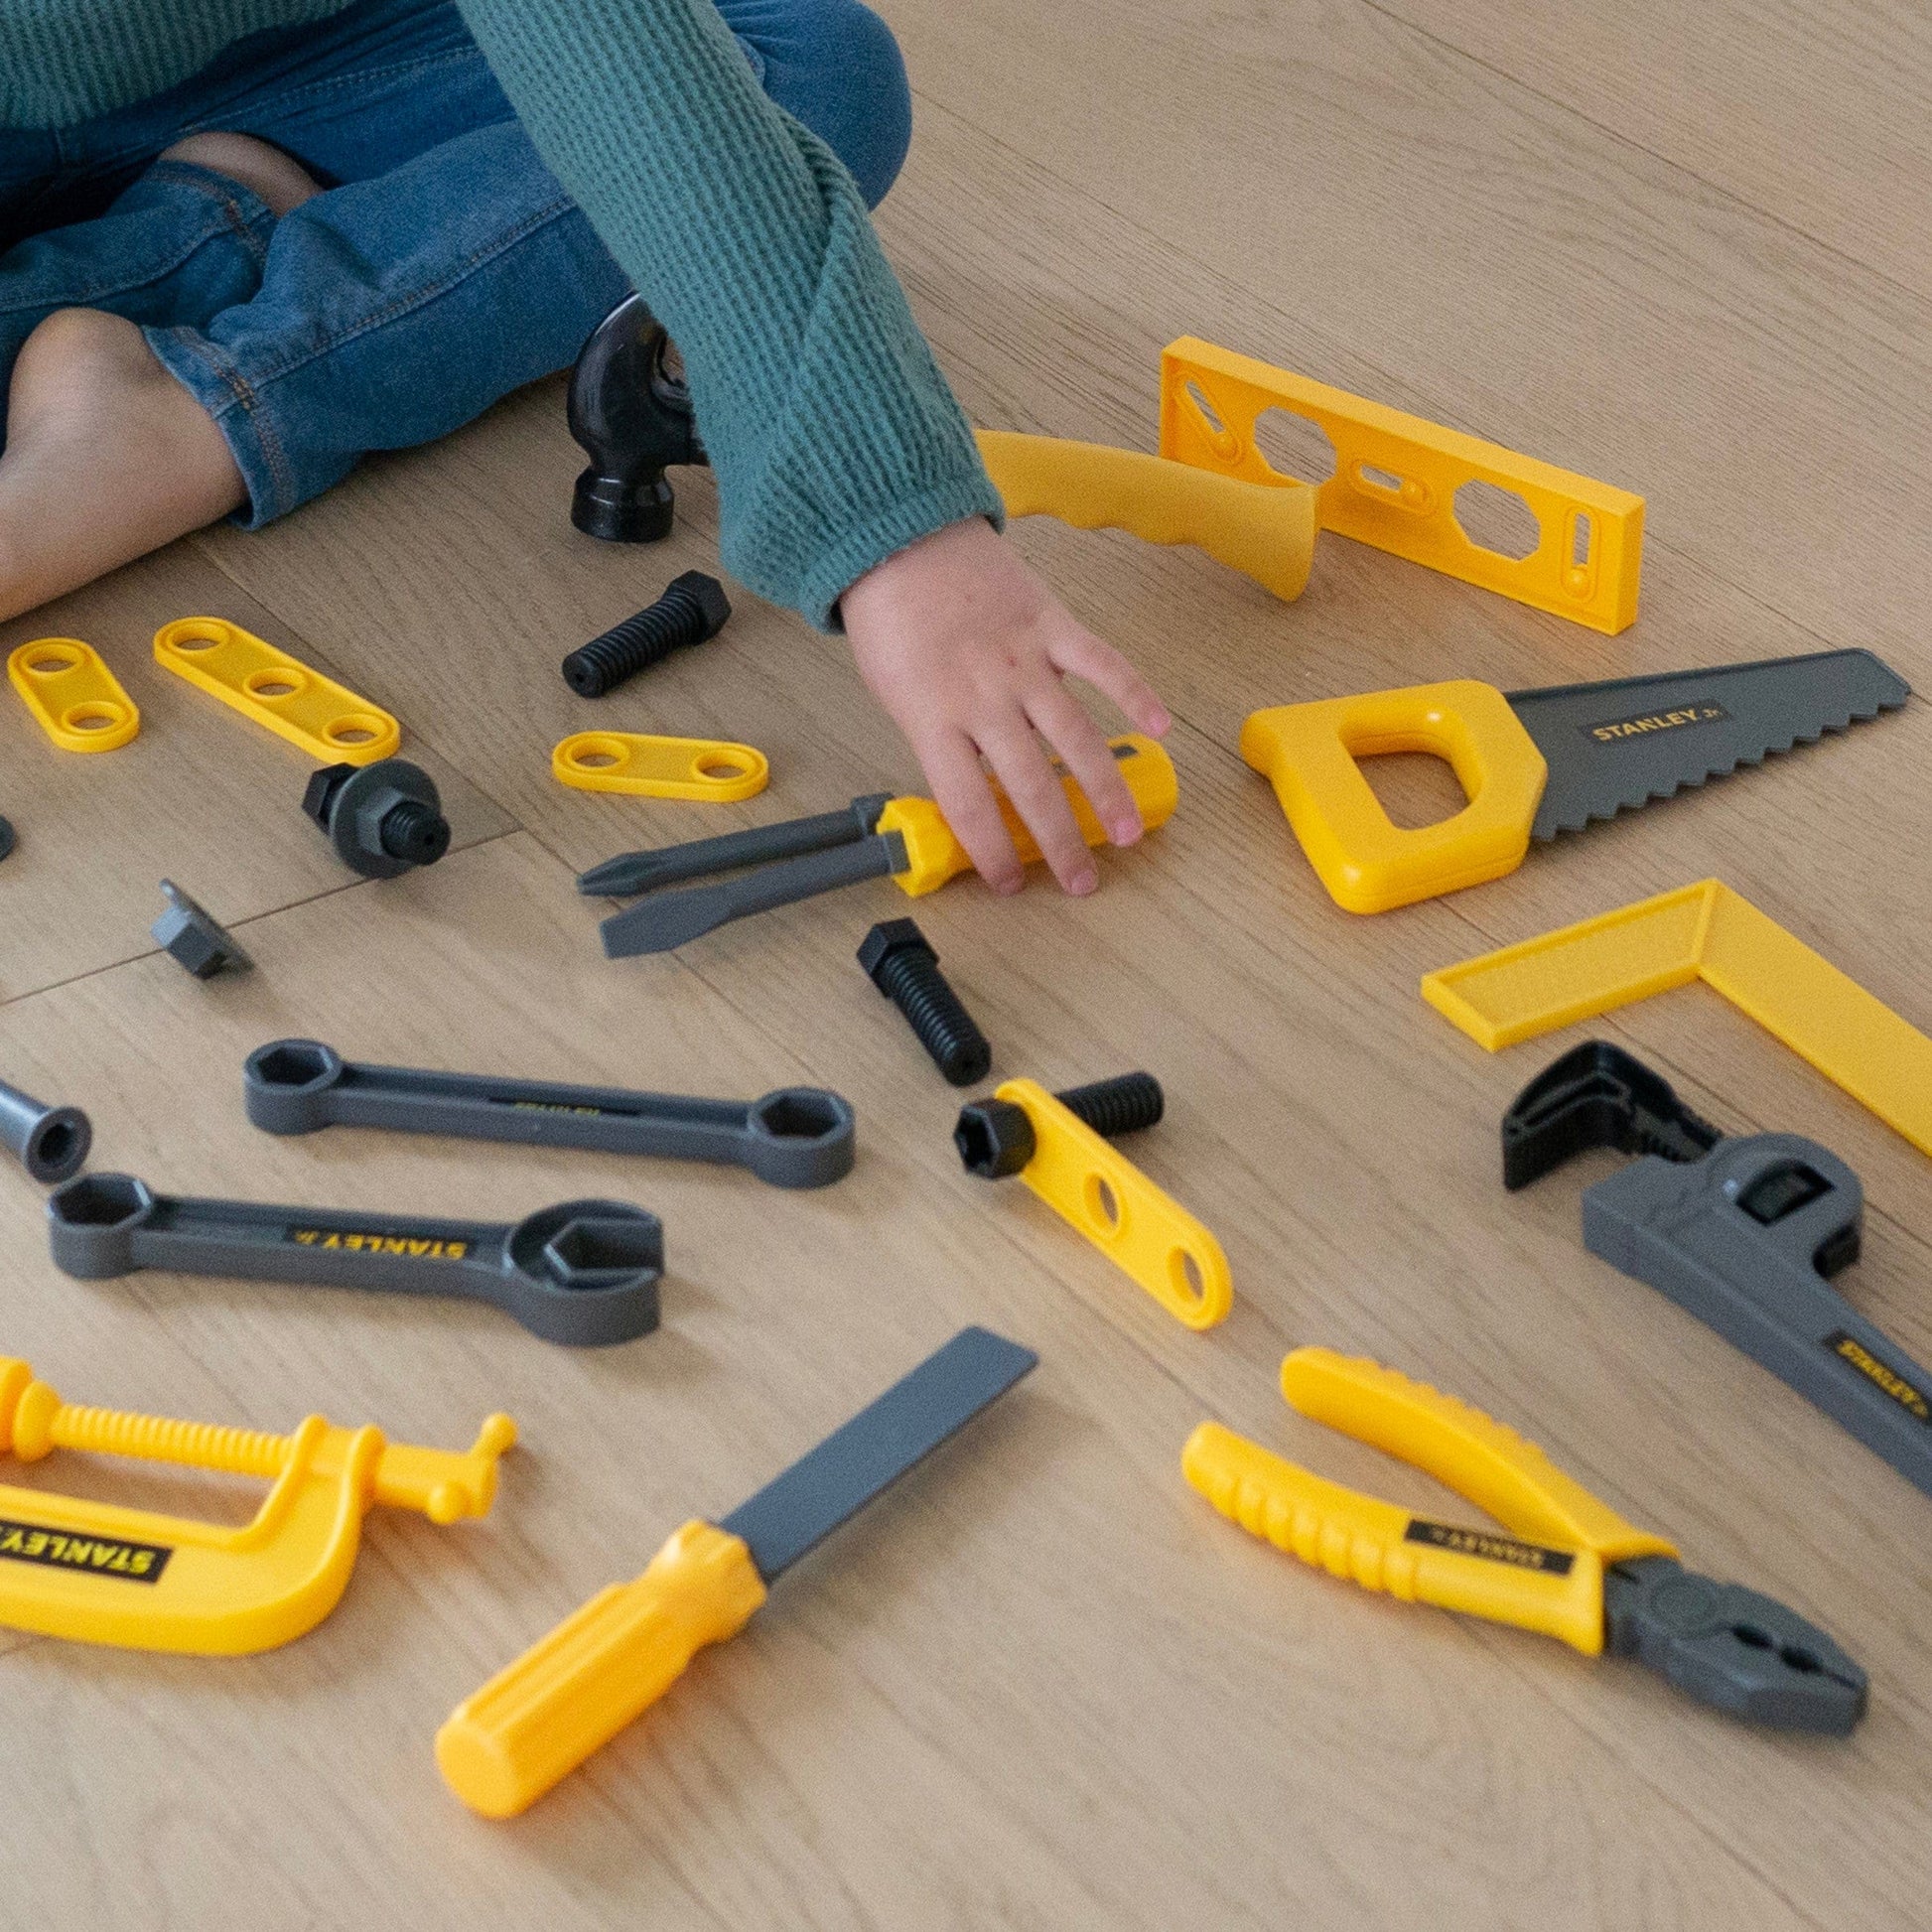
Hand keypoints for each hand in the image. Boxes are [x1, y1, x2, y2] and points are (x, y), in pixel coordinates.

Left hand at [842, 518, 1170, 894]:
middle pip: (1031, 784)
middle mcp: (982, 696)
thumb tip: (979, 790)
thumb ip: (940, 740)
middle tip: (1082, 882)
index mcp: (933, 718)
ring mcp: (1022, 660)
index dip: (993, 853)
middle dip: (1061, 842)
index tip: (1011, 884)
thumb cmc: (891, 619)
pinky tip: (1161, 726)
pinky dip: (1136, 693)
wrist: (899, 537)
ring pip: (1075, 737)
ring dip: (1107, 790)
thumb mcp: (897, 695)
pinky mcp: (1051, 624)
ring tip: (1127, 832)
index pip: (968, 805)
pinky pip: (1102, 664)